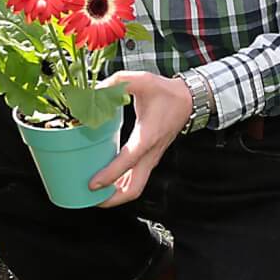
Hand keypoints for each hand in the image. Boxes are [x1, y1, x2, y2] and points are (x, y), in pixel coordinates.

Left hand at [89, 72, 190, 206]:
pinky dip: (121, 185)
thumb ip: (117, 83)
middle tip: (91, 199)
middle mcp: (151, 153)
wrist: (188, 100)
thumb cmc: (165, 92)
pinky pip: (136, 178)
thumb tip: (94, 92)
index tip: (92, 184)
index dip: (109, 175)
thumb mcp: (141, 81)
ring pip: (136, 187)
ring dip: (116, 195)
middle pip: (134, 188)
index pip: (127, 162)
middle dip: (113, 199)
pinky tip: (107, 182)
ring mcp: (152, 158)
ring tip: (94, 195)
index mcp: (148, 137)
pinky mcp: (150, 158)